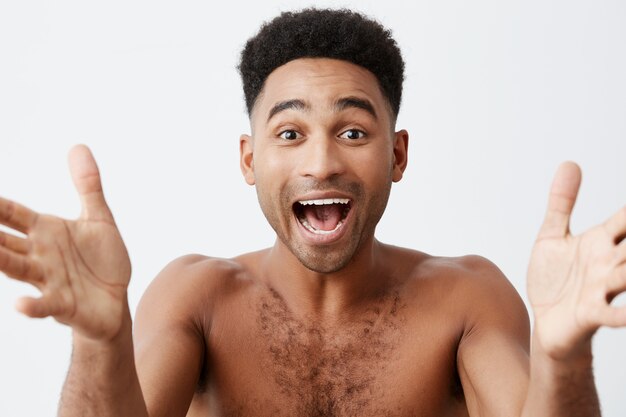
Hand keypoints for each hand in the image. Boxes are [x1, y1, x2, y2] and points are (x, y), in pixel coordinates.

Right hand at [0, 145, 130, 340]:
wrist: (117, 300)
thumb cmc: (102, 261)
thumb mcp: (98, 218)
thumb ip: (88, 185)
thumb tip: (78, 146)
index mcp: (44, 231)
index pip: (9, 213)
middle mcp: (38, 254)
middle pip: (2, 240)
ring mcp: (48, 280)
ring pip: (15, 268)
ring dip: (0, 260)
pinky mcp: (63, 305)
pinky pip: (44, 305)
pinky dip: (32, 306)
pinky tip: (19, 304)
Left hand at [527, 161, 625, 359]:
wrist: (545, 322)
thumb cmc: (554, 280)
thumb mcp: (552, 236)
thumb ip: (562, 203)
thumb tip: (570, 163)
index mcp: (601, 242)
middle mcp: (608, 264)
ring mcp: (602, 289)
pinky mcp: (591, 314)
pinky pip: (611, 314)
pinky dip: (623, 315)